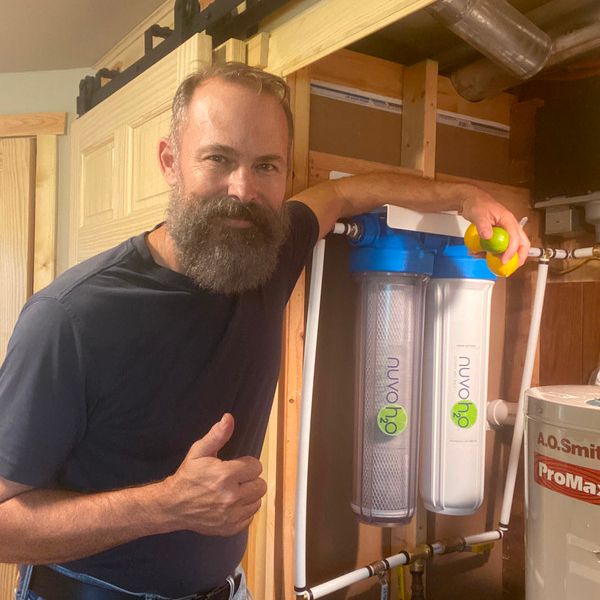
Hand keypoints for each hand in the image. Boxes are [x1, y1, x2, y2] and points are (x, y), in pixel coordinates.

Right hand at [163, 414, 266, 535]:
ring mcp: (231, 515)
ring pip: (257, 501)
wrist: (173, 505)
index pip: (256, 467)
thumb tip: (228, 418)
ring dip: (249, 495)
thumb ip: (217, 435)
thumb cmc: (188, 476)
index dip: (247, 464)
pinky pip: (250, 516)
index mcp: (226, 475)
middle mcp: (231, 497)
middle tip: (236, 479)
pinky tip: (231, 504)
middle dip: (250, 479)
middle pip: (260, 485)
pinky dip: (244, 510)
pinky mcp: (230, 528)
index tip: (236, 466)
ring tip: (234, 491)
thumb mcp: (199, 451)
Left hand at [460, 184, 530, 265]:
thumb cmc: (477, 204)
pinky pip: (500, 246)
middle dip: (519, 257)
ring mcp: (505, 231)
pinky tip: (480, 254)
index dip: (511, 251)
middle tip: (510, 267)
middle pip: (522, 244)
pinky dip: (492, 252)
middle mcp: (510, 226)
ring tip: (490, 261)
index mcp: (508, 220)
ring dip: (503, 256)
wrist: (470, 200)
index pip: (515, 238)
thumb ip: (483, 225)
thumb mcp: (478, 214)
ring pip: (512, 246)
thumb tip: (488, 236)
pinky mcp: (498, 234)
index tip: (504, 260)